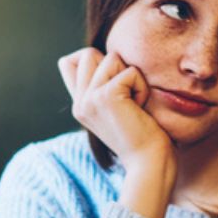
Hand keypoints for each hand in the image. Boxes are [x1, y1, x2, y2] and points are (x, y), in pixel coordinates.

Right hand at [58, 48, 175, 217]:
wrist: (149, 164)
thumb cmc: (145, 138)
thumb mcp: (119, 111)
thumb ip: (106, 87)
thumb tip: (112, 58)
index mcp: (80, 106)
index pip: (68, 63)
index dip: (93, 61)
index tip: (116, 84)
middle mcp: (80, 102)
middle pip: (87, 53)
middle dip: (116, 66)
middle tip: (128, 96)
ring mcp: (89, 99)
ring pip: (111, 57)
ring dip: (132, 77)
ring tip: (135, 103)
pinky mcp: (105, 97)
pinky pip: (130, 72)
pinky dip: (142, 87)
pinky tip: (141, 109)